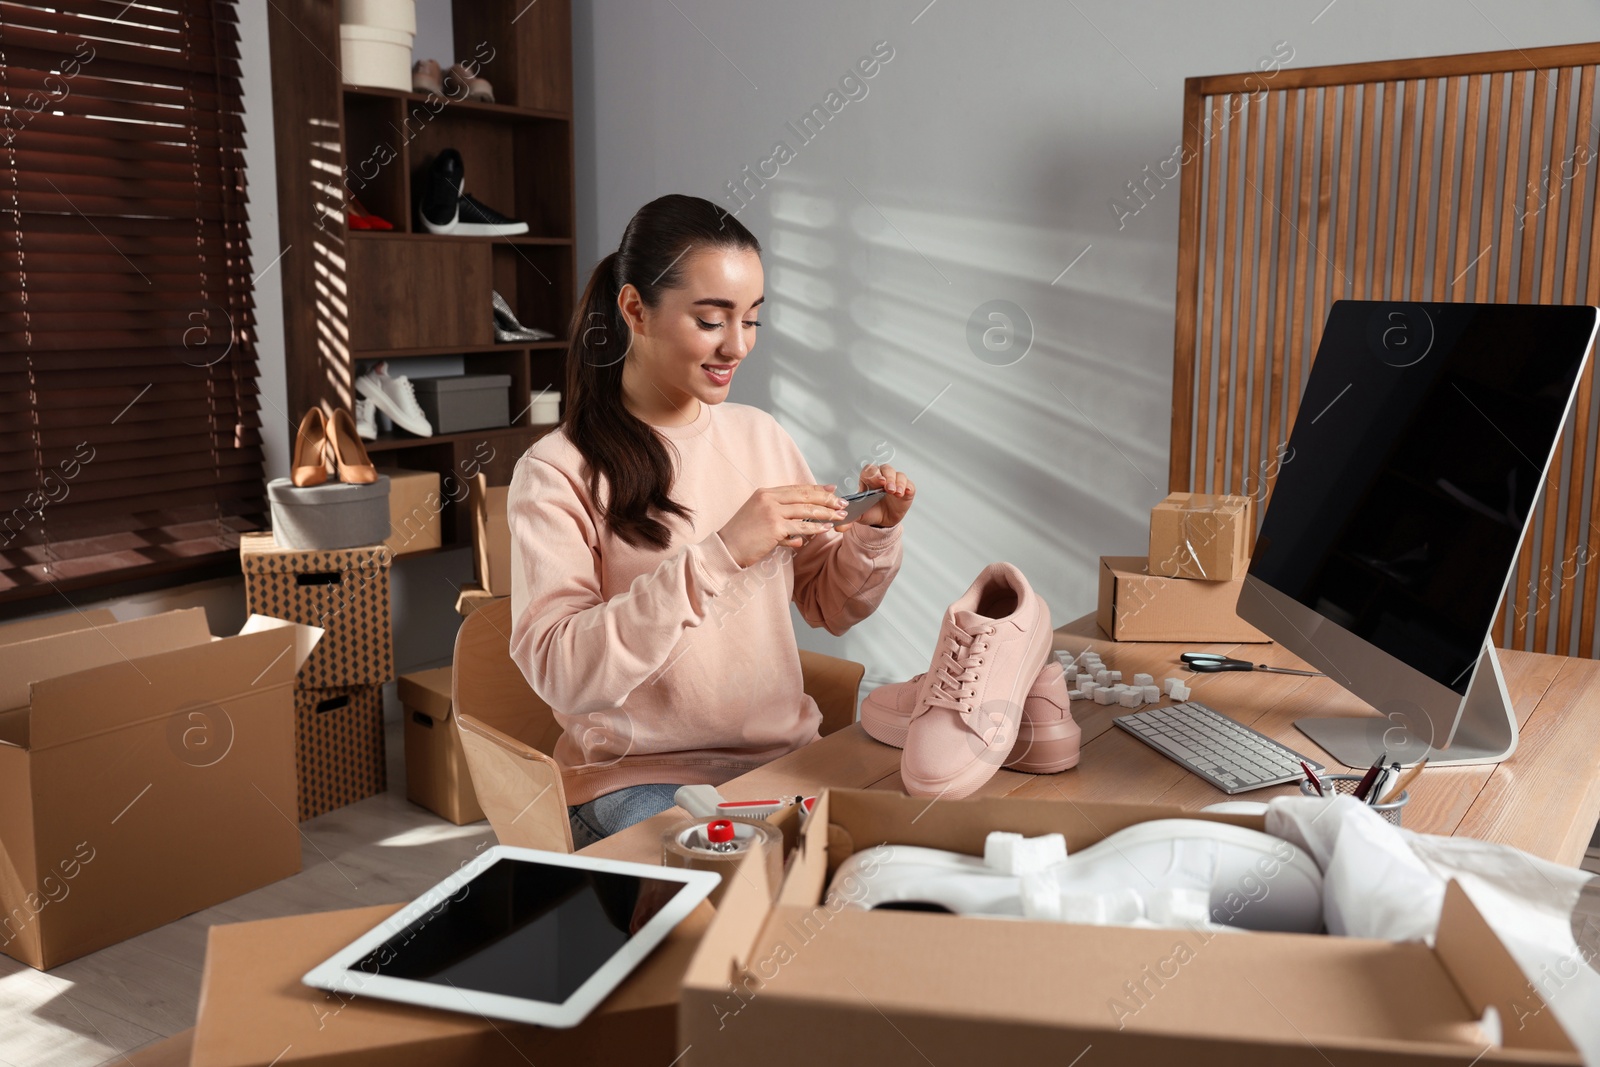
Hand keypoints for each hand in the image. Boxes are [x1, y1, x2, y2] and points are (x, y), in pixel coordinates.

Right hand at [718, 483, 846, 567]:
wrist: (726, 548)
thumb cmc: (742, 536)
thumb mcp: (758, 519)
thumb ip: (780, 520)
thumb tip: (801, 533)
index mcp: (765, 493)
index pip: (796, 488)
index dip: (816, 489)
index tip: (832, 490)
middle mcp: (769, 499)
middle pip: (804, 496)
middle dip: (826, 500)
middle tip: (842, 503)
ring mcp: (772, 512)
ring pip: (806, 511)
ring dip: (826, 514)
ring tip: (840, 516)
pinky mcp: (775, 527)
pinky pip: (801, 527)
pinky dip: (815, 529)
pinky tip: (826, 529)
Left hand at [843, 464, 914, 528]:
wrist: (882, 521)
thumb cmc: (870, 512)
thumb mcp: (859, 515)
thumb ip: (849, 517)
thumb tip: (839, 525)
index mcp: (869, 480)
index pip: (870, 470)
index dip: (873, 473)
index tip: (878, 481)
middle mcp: (883, 478)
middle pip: (886, 469)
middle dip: (887, 477)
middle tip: (887, 487)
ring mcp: (895, 483)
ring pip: (898, 475)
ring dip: (898, 482)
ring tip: (896, 492)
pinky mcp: (906, 490)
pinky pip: (909, 484)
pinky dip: (908, 487)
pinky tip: (905, 492)